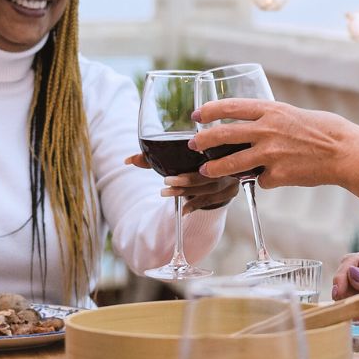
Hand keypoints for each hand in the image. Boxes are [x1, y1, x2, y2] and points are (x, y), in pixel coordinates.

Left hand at [122, 152, 240, 213]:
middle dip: (185, 181)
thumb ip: (153, 158)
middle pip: (206, 173)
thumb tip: (127, 160)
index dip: (192, 158)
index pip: (205, 151)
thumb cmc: (193, 159)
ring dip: (187, 193)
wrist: (220, 166)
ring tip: (168, 193)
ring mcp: (230, 178)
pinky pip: (212, 200)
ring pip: (209, 188)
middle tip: (166, 182)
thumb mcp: (175, 156)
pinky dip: (196, 204)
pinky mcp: (231, 191)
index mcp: (213, 147)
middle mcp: (225, 161)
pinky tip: (183, 211)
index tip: (174, 169)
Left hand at [189, 99, 358, 209]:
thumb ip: (275, 120)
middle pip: (223, 135)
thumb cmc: (328, 131)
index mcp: (272, 110)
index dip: (210, 110)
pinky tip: (276, 178)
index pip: (231, 107)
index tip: (197, 114)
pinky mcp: (277, 175)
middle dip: (203, 140)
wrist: (346, 153)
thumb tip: (259, 126)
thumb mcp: (296, 114)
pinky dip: (265, 180)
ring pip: (231, 164)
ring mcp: (270, 154)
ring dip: (215, 168)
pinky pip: (261, 180)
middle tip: (193, 144)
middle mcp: (266, 130)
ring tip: (206, 170)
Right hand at [331, 253, 358, 329]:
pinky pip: (344, 294)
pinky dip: (347, 305)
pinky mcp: (357, 290)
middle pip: (344, 269)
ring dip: (344, 298)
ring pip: (342, 283)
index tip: (339, 291)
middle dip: (341, 286)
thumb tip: (352, 273)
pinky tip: (358, 316)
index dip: (343, 273)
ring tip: (357, 314)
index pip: (354, 259)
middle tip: (341, 302)